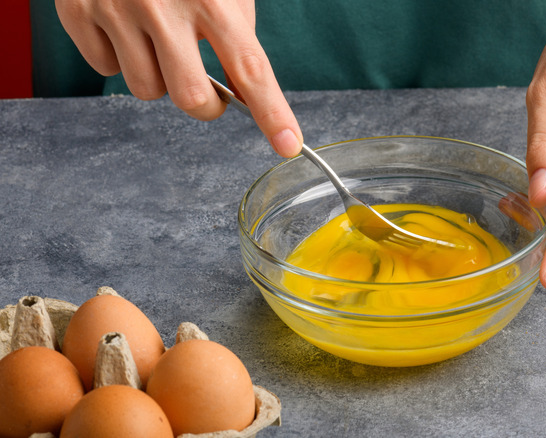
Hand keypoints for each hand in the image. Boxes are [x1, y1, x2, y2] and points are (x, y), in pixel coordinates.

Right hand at [55, 0, 301, 156]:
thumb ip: (237, 35)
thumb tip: (246, 93)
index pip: (250, 68)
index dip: (272, 112)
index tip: (288, 143)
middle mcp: (164, 5)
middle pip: (190, 97)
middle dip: (205, 105)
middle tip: (208, 92)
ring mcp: (116, 8)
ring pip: (145, 89)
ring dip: (159, 78)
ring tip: (159, 41)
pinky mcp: (78, 10)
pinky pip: (105, 68)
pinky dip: (118, 56)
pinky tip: (124, 26)